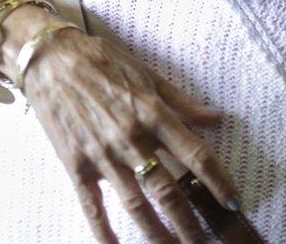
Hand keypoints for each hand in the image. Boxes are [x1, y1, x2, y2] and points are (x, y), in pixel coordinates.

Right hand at [18, 27, 238, 242]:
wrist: (52, 60)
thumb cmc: (103, 62)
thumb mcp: (148, 75)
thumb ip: (182, 102)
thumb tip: (217, 119)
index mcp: (153, 114)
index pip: (195, 154)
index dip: (218, 180)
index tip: (233, 201)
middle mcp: (131, 138)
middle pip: (167, 189)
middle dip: (189, 220)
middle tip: (204, 240)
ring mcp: (102, 155)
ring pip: (135, 203)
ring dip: (156, 231)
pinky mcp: (75, 165)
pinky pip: (91, 205)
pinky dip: (103, 231)